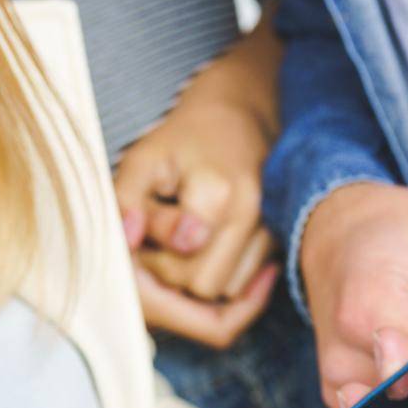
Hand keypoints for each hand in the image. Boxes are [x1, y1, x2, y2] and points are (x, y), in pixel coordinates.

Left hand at [116, 32, 280, 348]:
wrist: (241, 115)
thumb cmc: (185, 138)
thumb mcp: (143, 158)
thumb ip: (126, 199)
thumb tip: (126, 241)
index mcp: (219, 194)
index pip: (182, 269)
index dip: (154, 258)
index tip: (146, 228)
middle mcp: (254, 217)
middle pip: (206, 287)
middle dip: (176, 272)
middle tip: (159, 238)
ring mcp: (273, 230)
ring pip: (228, 291)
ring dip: (200, 275)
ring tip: (183, 239)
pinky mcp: (280, 240)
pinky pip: (245, 284)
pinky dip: (222, 273)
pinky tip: (206, 244)